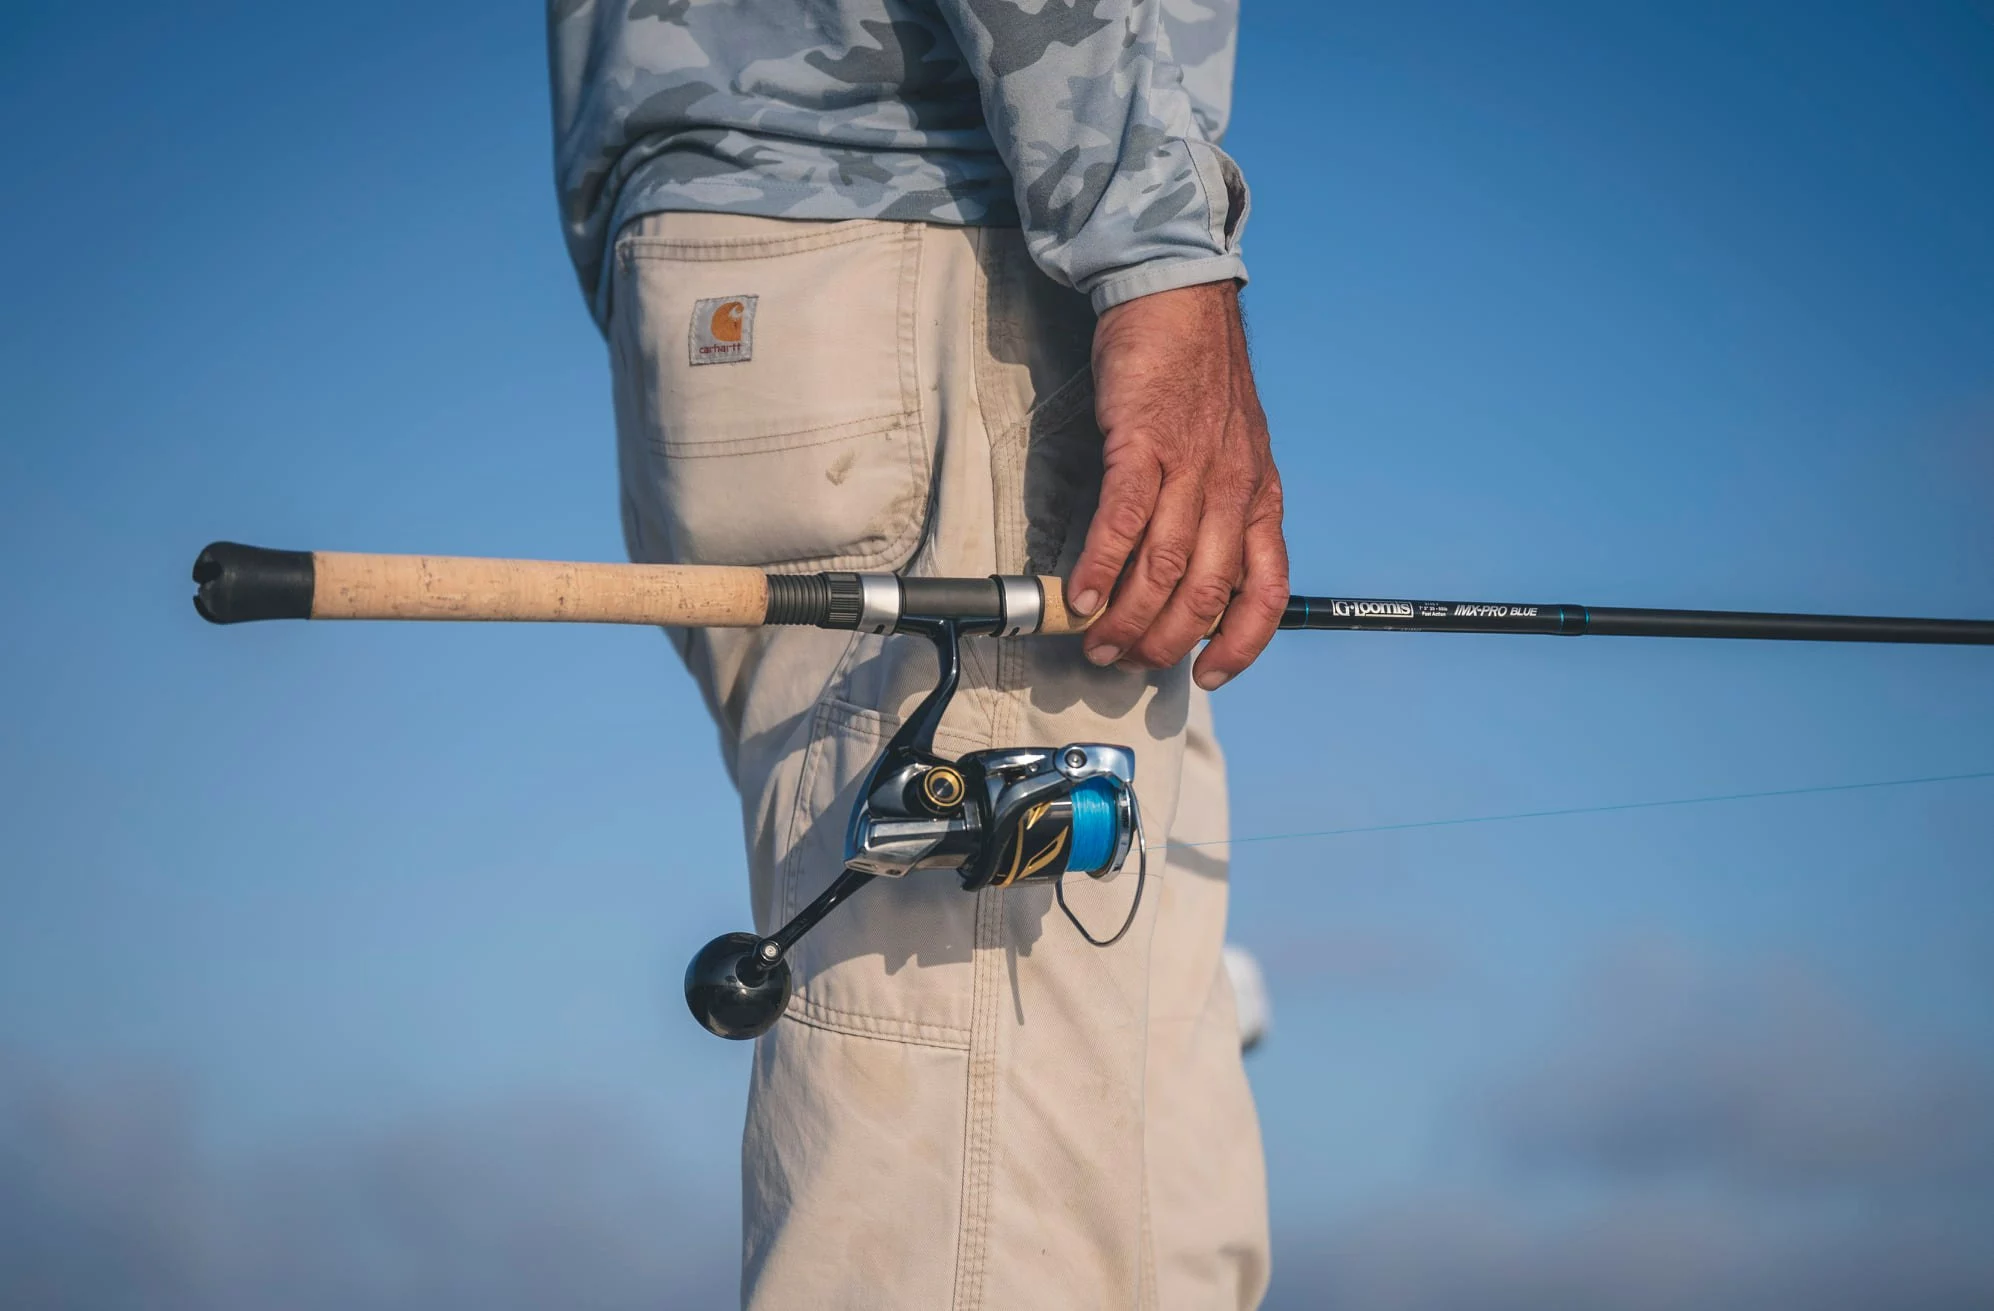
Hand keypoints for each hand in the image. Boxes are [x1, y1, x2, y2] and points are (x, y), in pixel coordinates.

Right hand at [1067, 281, 1287, 689]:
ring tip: (1096, 642)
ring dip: (1125, 617)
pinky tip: (1079, 595)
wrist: (1179, 297)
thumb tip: (1191, 570)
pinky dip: (1098, 568)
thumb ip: (1222, 509)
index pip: (1267, 591)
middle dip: (1164, 642)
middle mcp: (1232, 491)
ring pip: (1162, 568)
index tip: (1209, 675)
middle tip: (1126, 660)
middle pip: (1205, 594)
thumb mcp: (1236, 448)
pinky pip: (1123, 522)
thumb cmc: (1198, 374)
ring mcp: (1190, 468)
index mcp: (1259, 498)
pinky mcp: (1143, 444)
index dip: (1242, 644)